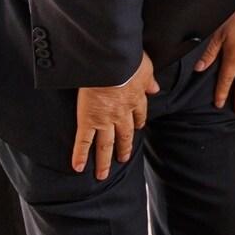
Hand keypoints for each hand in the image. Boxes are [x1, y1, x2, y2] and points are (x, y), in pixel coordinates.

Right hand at [72, 52, 157, 179]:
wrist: (110, 63)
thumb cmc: (127, 61)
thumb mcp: (146, 68)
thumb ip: (149, 80)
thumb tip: (155, 88)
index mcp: (136, 100)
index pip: (139, 115)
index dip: (138, 123)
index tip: (137, 128)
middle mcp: (122, 114)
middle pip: (124, 136)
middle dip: (123, 149)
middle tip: (122, 160)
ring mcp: (105, 120)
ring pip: (106, 144)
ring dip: (104, 161)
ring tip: (102, 173)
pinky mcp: (88, 120)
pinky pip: (84, 141)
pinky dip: (80, 155)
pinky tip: (78, 167)